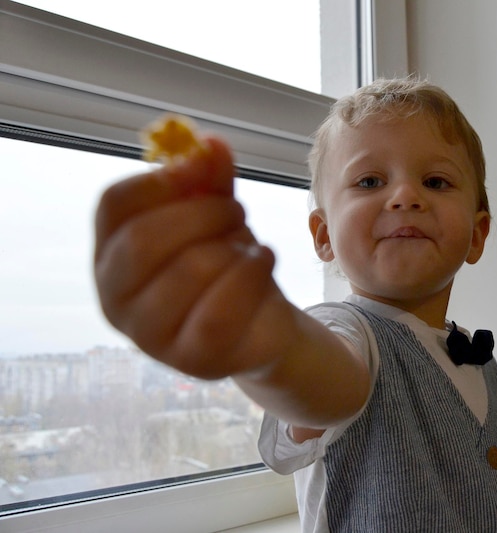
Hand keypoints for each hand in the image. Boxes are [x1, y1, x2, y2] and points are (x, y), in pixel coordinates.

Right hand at [94, 136, 286, 378]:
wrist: (259, 321)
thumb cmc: (226, 264)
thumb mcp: (215, 214)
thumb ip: (209, 180)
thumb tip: (210, 144)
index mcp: (110, 255)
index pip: (114, 205)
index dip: (161, 178)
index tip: (201, 166)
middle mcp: (116, 299)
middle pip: (145, 239)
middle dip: (205, 213)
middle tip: (238, 211)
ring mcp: (150, 337)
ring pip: (191, 269)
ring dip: (235, 245)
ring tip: (251, 244)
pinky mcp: (192, 361)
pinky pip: (223, 308)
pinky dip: (253, 273)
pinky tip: (264, 261)